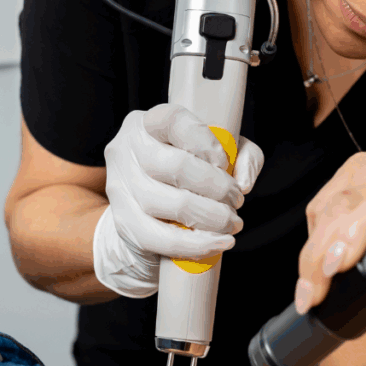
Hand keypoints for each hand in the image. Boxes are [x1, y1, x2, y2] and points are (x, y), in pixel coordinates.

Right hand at [94, 104, 263, 297]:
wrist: (150, 211)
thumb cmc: (188, 173)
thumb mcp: (220, 152)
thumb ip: (242, 155)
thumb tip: (244, 181)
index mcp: (147, 124)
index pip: (173, 121)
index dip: (204, 141)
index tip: (224, 162)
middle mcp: (126, 151)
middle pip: (175, 167)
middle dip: (217, 187)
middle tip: (235, 199)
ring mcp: (120, 188)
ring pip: (172, 204)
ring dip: (212, 217)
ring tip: (231, 222)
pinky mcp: (123, 223)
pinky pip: (162, 238)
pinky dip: (196, 245)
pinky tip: (219, 243)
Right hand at [295, 147, 365, 315]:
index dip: (357, 231)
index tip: (338, 267)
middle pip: (342, 208)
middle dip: (318, 257)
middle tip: (311, 298)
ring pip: (325, 208)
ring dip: (312, 252)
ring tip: (309, 290)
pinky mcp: (352, 170)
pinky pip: (321, 205)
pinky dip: (315, 235)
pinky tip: (318, 261)